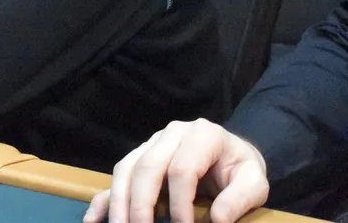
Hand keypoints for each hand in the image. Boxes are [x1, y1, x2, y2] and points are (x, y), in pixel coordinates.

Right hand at [83, 119, 269, 222]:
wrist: (232, 157)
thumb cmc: (240, 170)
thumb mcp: (255, 183)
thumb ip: (241, 198)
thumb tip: (216, 218)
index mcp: (202, 135)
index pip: (182, 169)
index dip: (180, 204)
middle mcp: (172, 133)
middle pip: (147, 166)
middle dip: (141, 205)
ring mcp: (152, 143)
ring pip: (126, 168)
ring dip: (119, 204)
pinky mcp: (140, 157)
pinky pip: (117, 175)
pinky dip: (103, 199)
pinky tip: (92, 220)